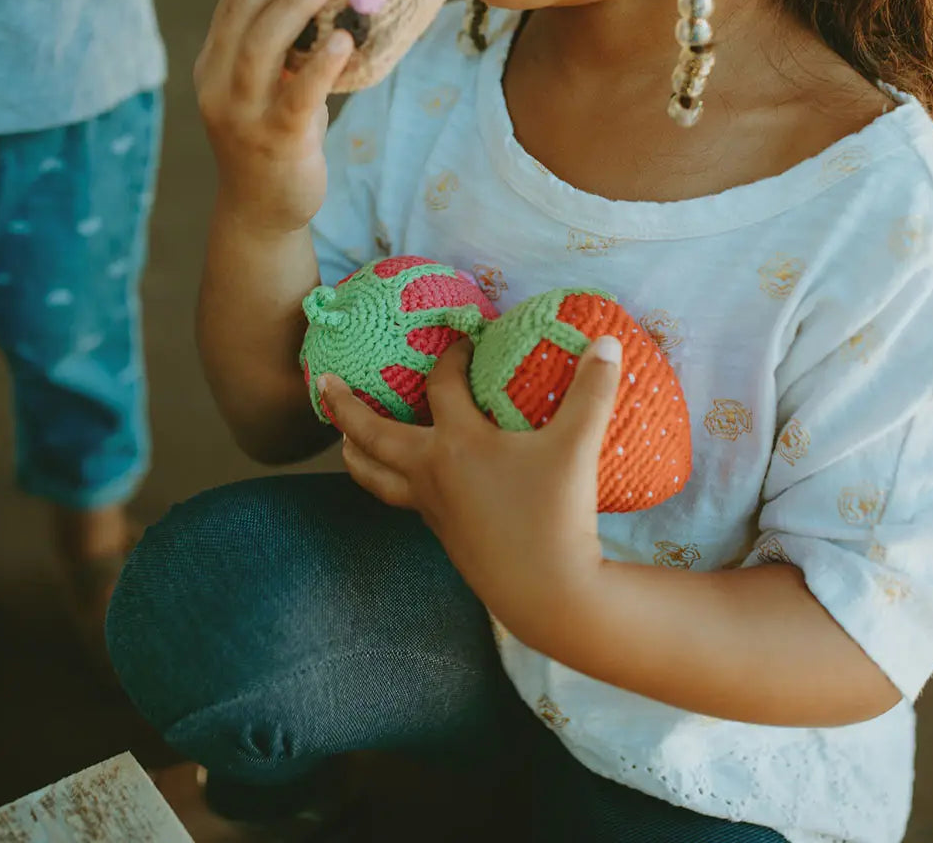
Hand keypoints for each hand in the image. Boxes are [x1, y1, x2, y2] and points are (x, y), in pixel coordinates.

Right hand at [194, 0, 354, 233]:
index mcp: (214, 63)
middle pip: (243, 12)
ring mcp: (243, 113)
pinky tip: (345, 42)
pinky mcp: (275, 141)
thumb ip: (286, 50)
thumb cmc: (274, 141)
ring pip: (261, 47)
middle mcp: (219, 83)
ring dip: (295, 6)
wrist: (262, 212)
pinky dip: (320, 65)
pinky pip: (296, 96)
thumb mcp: (271, 88)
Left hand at [318, 336, 623, 641]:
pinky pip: (400, 500)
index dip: (452, 356)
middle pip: (374, 434)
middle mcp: (432, 472)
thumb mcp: (577, 446)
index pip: (442, 385)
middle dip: (346, 406)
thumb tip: (609, 339)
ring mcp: (431, 507)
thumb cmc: (556, 515)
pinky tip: (403, 481)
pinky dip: (385, 482)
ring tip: (343, 441)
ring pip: (375, 476)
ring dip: (355, 453)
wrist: (548, 593)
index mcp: (458, 443)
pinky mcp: (442, 534)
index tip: (464, 340)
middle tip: (322, 383)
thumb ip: (593, 390)